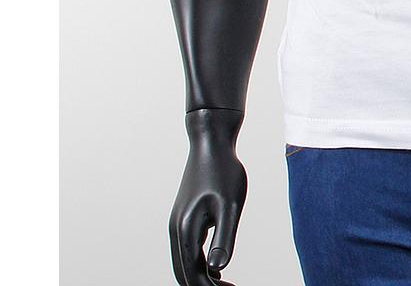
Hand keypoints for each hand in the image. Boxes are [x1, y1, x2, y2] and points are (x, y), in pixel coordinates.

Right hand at [169, 109, 247, 284]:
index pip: (193, 273)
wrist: (211, 143)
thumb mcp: (230, 205)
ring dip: (199, 275)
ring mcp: (178, 221)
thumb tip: (218, 269)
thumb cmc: (224, 171)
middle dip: (202, 285)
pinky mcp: (184, 215)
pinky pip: (186, 248)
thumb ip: (224, 238)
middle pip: (183, 271)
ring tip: (222, 283)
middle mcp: (177, 228)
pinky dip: (197, 261)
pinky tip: (215, 261)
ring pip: (183, 261)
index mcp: (186, 229)